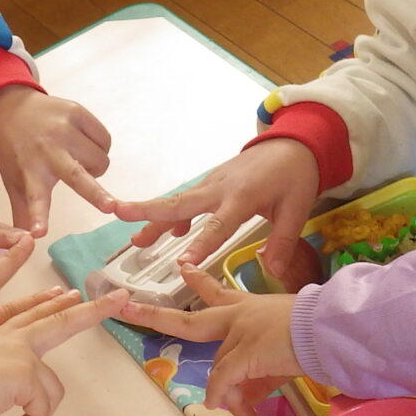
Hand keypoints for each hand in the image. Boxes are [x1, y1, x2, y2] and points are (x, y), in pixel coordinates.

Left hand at [0, 86, 117, 233]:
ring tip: (81, 162)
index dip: (39, 216)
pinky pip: (105, 139)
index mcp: (30, 172)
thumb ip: (23, 212)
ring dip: (97, 168)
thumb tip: (27, 244)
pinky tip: (85, 145)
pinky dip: (101, 147)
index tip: (40, 232)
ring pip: (100, 159)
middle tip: (110, 207)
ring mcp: (64, 129)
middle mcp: (47, 151)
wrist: (10, 107)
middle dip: (95, 193)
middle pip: (76, 176)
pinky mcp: (77, 112)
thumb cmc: (15, 152)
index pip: (33, 199)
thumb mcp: (14, 181)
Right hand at [0, 289, 126, 415]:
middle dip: (93, 310)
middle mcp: (13, 337)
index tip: (68, 294)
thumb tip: (7, 400)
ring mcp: (22, 353)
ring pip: (53, 388)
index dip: (50, 305)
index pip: (30, 314)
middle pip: (60, 321)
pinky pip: (40, 411)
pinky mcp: (24, 373)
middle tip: (119, 298)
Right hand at [111, 139, 319, 286]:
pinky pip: (188, 200)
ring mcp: (212, 184)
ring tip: (135, 239)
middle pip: (180, 203)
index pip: (217, 225)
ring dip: (154, 218)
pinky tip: (169, 233)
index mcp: (242, 197)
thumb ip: (282, 241)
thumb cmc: (295, 177)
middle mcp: (220, 189)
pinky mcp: (211, 183)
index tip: (181, 265)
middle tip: (119, 214)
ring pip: (178, 202)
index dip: (199, 245)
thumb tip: (272, 271)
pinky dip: (174, 215)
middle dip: (149, 211)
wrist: (293, 144)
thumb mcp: (296, 209)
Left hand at [117, 264, 299, 415]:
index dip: (198, 280)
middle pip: (189, 320)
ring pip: (219, 368)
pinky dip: (228, 398)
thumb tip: (244, 406)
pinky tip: (239, 414)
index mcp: (248, 307)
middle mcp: (238, 315)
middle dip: (155, 316)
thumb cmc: (315, 334)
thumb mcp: (279, 354)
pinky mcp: (244, 351)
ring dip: (229, 396)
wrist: (330, 330)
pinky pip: (226, 380)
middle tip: (127, 307)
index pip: (215, 291)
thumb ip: (257, 379)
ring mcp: (239, 332)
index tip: (183, 267)